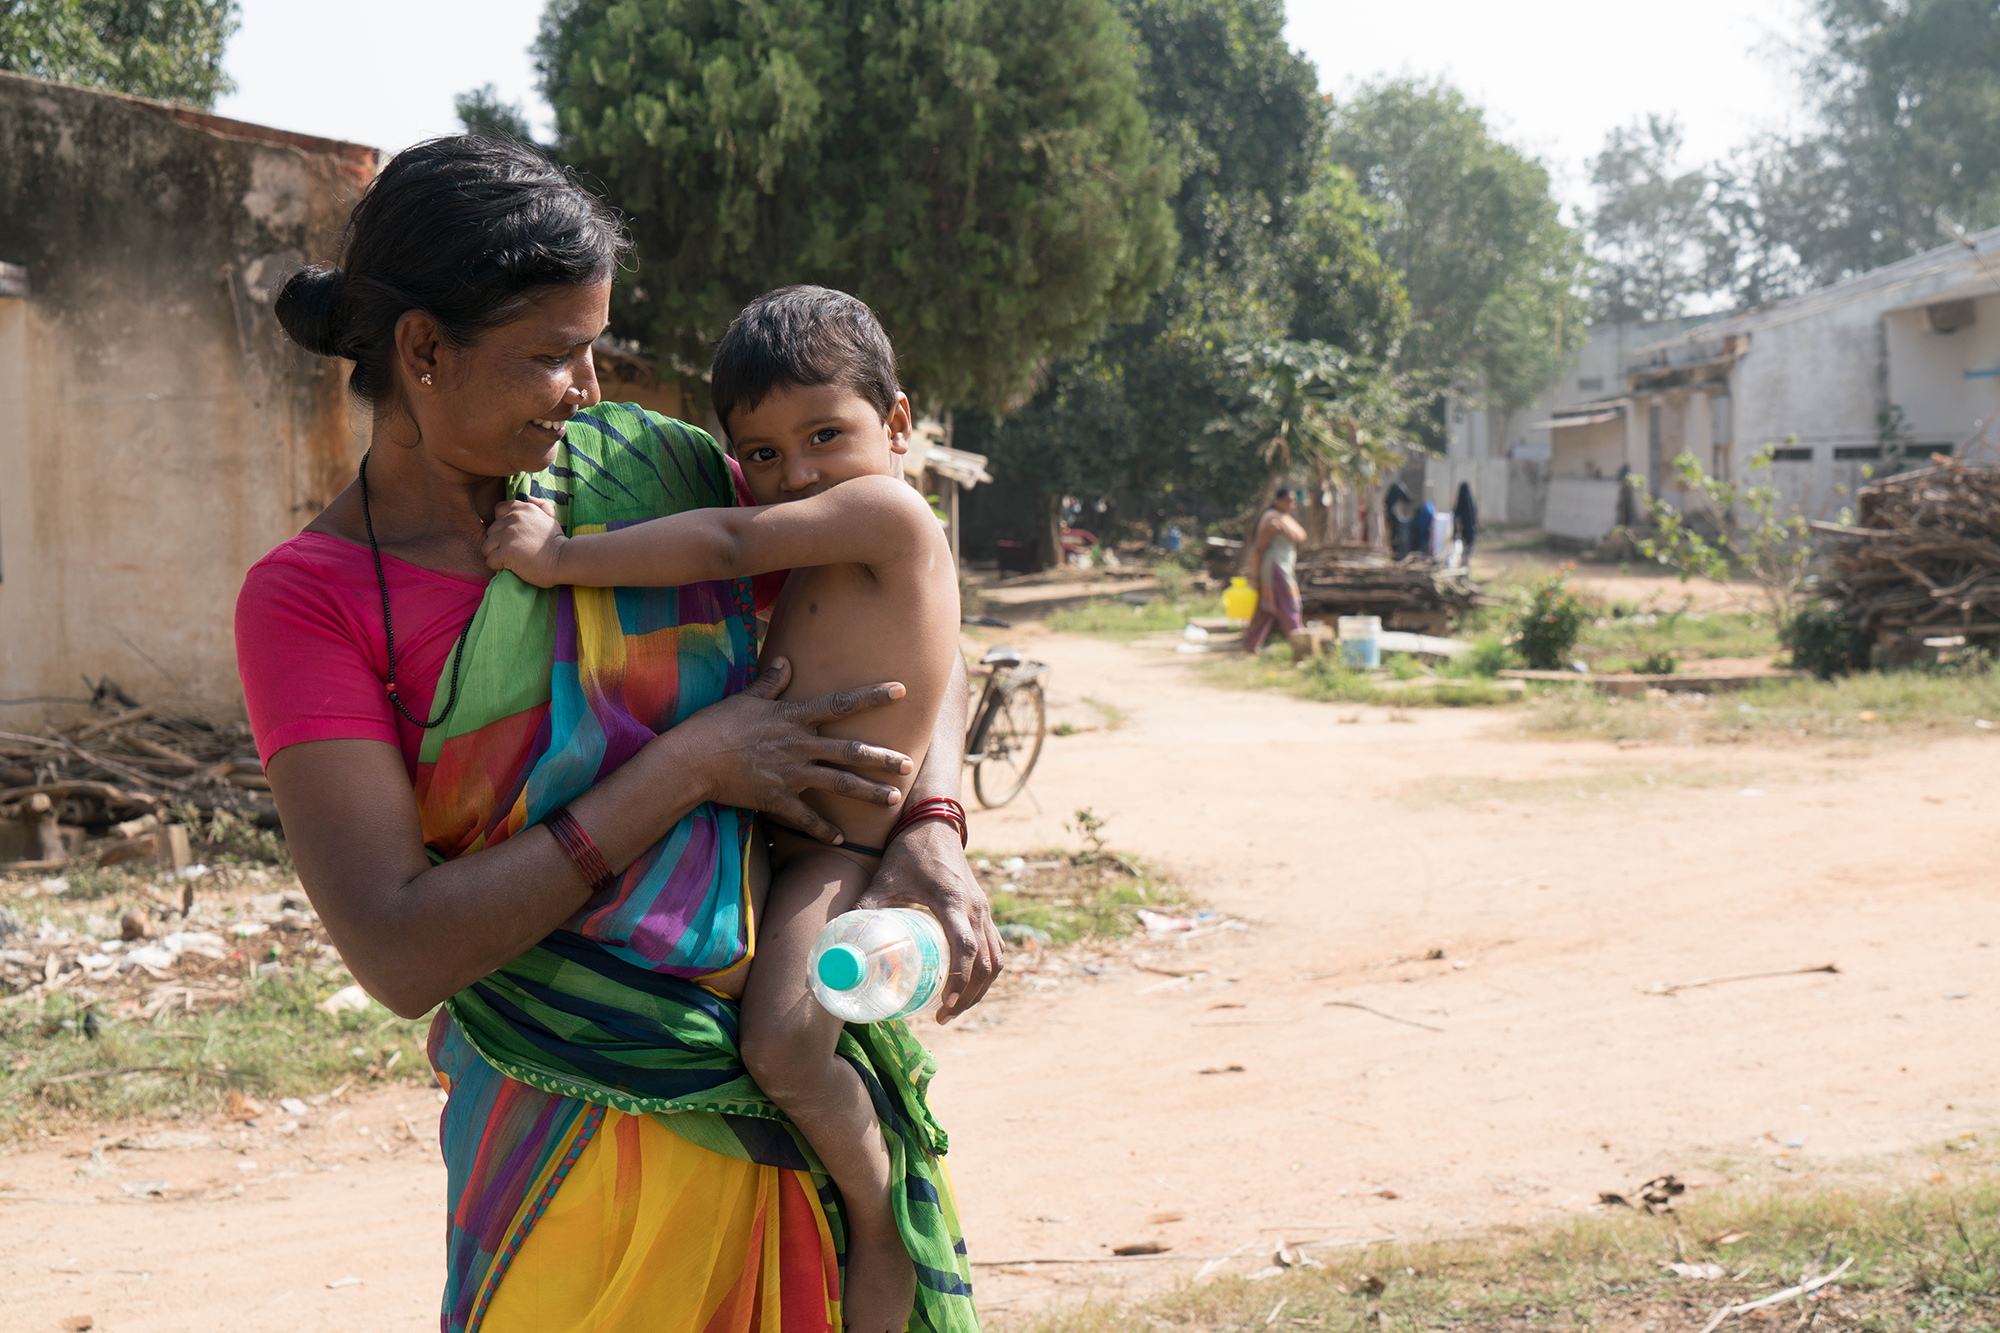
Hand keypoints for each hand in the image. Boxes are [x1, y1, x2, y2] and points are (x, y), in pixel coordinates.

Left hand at [482, 498, 567, 586]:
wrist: (564, 560)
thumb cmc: (557, 542)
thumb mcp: (551, 517)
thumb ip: (540, 505)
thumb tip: (530, 498)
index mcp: (522, 509)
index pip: (498, 510)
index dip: (502, 524)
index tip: (513, 535)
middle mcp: (513, 518)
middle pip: (490, 531)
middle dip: (499, 542)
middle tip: (515, 550)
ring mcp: (508, 535)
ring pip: (486, 546)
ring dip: (496, 555)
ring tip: (512, 559)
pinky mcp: (506, 552)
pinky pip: (490, 560)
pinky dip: (497, 566)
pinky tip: (511, 567)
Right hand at [678, 657, 913, 844]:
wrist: (692, 761)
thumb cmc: (715, 724)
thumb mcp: (745, 698)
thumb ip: (770, 682)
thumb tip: (785, 660)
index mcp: (793, 717)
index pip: (841, 702)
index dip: (873, 695)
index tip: (902, 690)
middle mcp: (799, 745)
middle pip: (850, 751)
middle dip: (882, 757)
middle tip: (908, 763)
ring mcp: (791, 774)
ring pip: (838, 784)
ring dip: (867, 792)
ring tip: (892, 798)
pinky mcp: (777, 799)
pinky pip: (806, 818)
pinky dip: (823, 829)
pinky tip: (840, 837)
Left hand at [862, 819, 1000, 1023]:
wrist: (935, 823)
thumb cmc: (909, 851)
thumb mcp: (884, 878)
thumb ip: (865, 908)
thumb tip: (839, 943)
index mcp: (952, 901)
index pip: (966, 948)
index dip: (958, 980)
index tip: (943, 1003)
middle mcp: (975, 908)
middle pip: (986, 963)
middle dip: (969, 995)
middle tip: (944, 1016)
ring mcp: (984, 910)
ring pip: (996, 959)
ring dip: (980, 988)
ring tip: (954, 1008)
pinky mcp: (984, 911)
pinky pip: (996, 948)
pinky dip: (986, 972)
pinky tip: (968, 987)